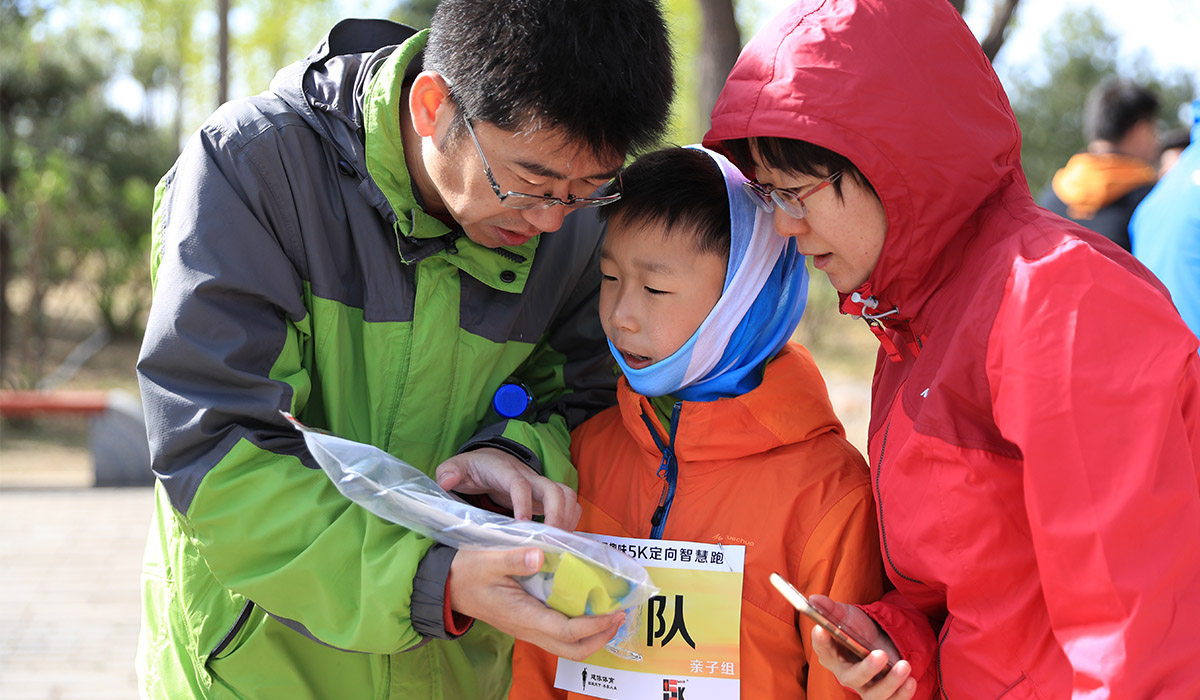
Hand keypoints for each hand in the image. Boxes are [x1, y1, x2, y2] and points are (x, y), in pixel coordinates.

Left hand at [435, 447, 580, 528]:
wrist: (491, 460)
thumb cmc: (473, 468)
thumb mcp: (456, 467)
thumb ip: (448, 472)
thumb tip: (446, 481)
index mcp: (505, 471)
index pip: (520, 484)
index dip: (524, 503)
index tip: (523, 525)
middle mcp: (528, 476)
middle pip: (553, 489)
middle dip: (557, 514)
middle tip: (551, 540)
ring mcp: (540, 486)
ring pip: (566, 495)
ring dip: (567, 518)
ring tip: (560, 543)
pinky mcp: (546, 497)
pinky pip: (568, 504)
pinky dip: (570, 520)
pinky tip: (562, 540)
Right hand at [449, 547, 624, 659]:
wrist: (446, 586)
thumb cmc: (466, 572)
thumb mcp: (487, 559)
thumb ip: (513, 558)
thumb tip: (540, 556)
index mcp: (522, 615)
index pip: (566, 630)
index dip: (594, 625)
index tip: (615, 611)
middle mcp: (528, 628)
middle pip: (573, 649)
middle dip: (601, 636)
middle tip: (620, 615)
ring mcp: (528, 628)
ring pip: (567, 645)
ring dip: (593, 634)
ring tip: (610, 612)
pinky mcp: (528, 622)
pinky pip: (559, 634)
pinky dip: (580, 627)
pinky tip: (587, 606)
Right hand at [808, 595, 916, 699]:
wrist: (881, 638)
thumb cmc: (858, 629)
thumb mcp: (847, 615)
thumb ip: (831, 609)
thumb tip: (814, 599)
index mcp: (832, 655)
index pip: (823, 649)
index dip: (821, 641)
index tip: (821, 628)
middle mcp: (847, 674)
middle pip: (852, 678)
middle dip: (867, 669)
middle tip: (881, 654)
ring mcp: (866, 687)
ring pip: (874, 695)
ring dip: (890, 683)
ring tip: (904, 665)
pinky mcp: (884, 694)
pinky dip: (902, 694)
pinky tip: (911, 681)